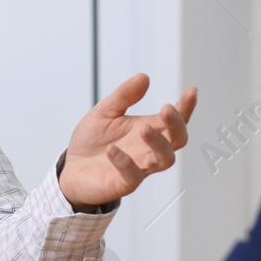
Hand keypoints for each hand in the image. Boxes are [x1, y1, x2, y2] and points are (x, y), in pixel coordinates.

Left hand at [59, 76, 196, 209]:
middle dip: (177, 124)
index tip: (192, 91)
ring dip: (158, 144)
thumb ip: (124, 95)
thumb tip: (144, 77)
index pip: (175, 119)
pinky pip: (133, 176)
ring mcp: (139, 168)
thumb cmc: (92, 140)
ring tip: (144, 129)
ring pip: (165, 160)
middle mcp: (149, 149)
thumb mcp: (105, 111)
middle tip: (166, 109)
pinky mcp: (122, 184)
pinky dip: (125, 163)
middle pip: (177, 140)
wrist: (69, 167)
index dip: (186, 107)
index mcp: (149, 129)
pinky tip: (112, 150)